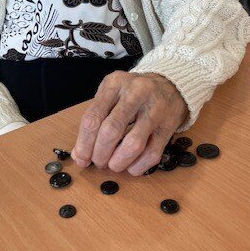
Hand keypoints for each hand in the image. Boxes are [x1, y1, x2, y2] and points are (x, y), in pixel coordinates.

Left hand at [71, 72, 187, 175]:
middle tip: (98, 162)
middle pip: (111, 131)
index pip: (93, 116)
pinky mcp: (168, 126)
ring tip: (113, 165)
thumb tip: (79, 155)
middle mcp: (135, 92)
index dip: (84, 143)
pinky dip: (138, 166)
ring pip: (133, 144)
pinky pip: (152, 153)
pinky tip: (131, 167)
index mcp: (115, 83)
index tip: (81, 159)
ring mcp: (154, 109)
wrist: (170, 86)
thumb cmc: (132, 94)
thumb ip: (94, 120)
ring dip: (118, 162)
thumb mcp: (110, 95)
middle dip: (100, 154)